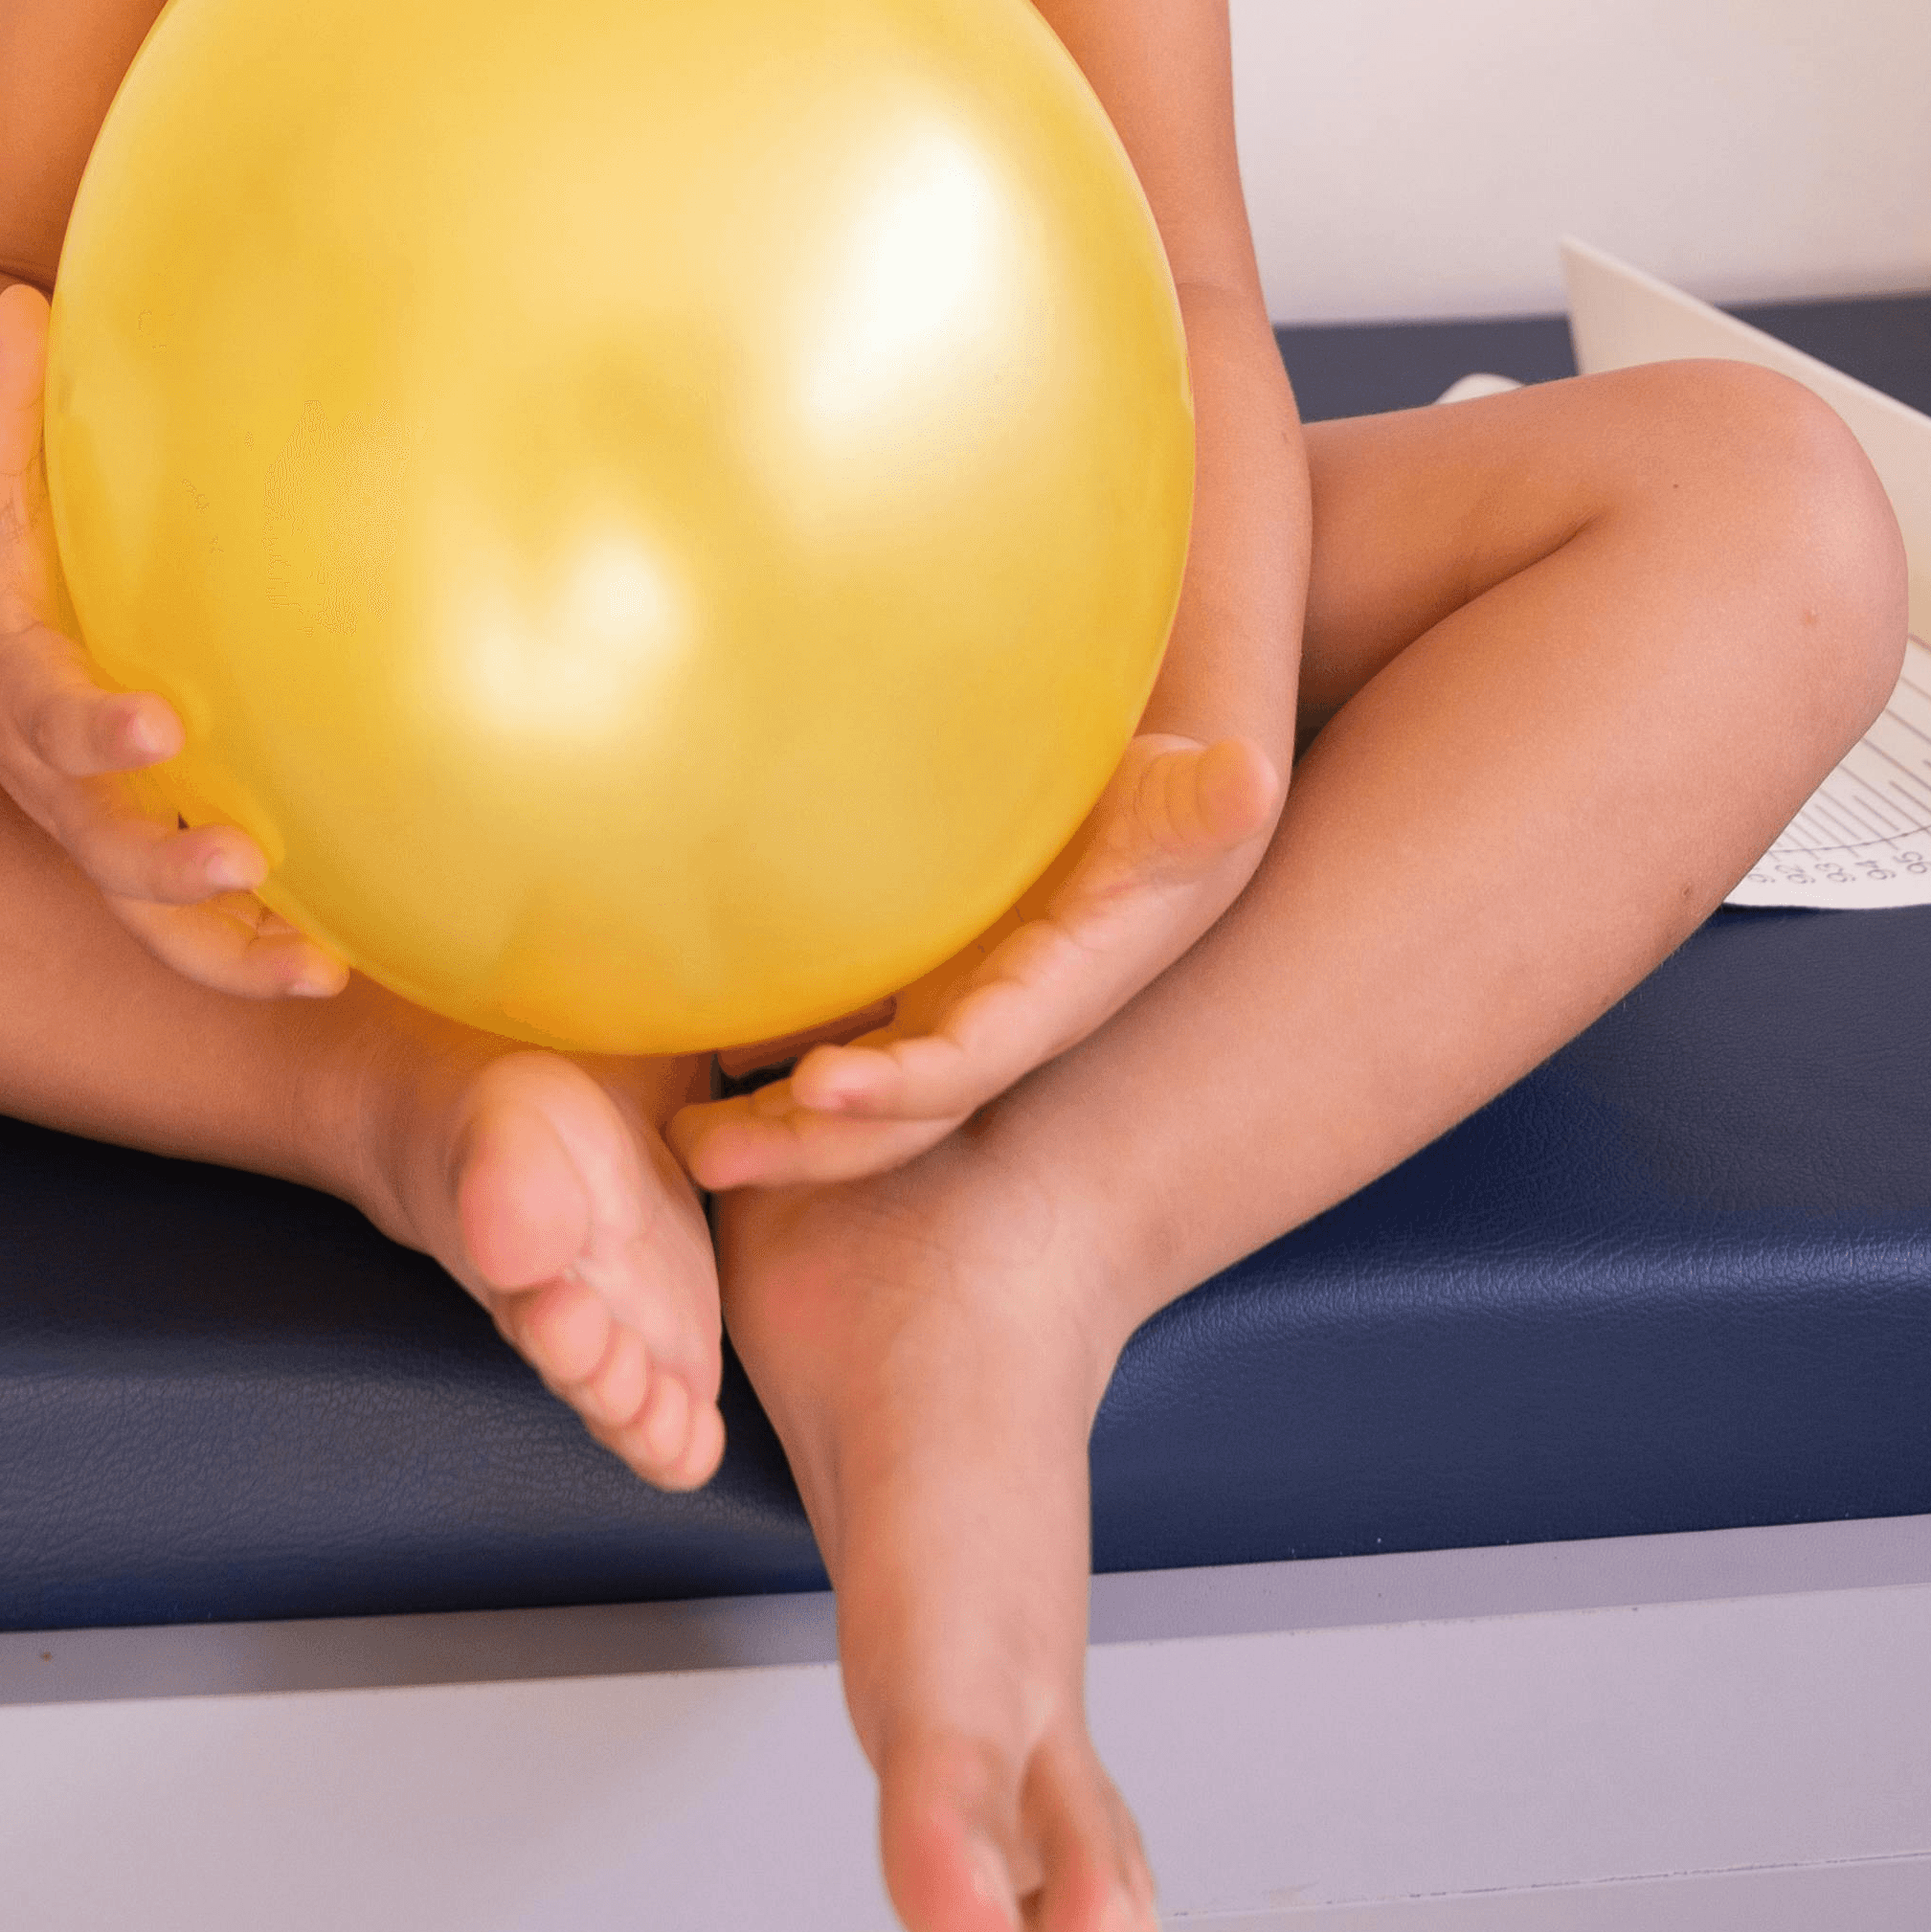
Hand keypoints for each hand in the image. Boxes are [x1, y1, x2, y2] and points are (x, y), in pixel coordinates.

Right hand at [0, 282, 344, 1001]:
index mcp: (12, 686)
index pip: (51, 716)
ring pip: (142, 918)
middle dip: (167, 860)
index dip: (99, 727)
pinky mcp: (128, 855)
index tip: (160, 723)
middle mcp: (46, 779)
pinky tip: (336, 970)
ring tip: (314, 966)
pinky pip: (181, 931)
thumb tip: (20, 298)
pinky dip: (248, 960)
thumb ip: (2, 407)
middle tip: (244, 861)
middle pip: (98, 843)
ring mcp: (86, 829)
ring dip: (224, 951)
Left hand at [669, 730, 1277, 1188]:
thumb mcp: (1185, 802)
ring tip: (681, 1142)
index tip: (819, 1084)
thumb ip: (1205, 802)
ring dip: (765, 1126)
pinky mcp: (893, 988)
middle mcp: (981, 1031)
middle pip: (888, 1114)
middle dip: (803, 1143)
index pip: (967, 1063)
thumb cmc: (1162, 808)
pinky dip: (755, 1064)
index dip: (900, 1086)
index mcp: (1043, 1003)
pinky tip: (682, 1073)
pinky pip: (817, 1042)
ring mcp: (932, 1015)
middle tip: (702, 1155)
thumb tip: (1249, 776)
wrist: (1134, 826)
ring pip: (841, 1093)